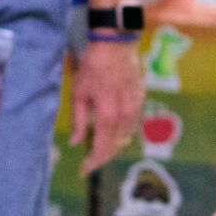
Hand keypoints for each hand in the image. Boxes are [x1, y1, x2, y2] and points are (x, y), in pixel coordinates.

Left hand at [70, 40, 143, 174]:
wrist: (116, 45)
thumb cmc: (92, 66)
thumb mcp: (78, 92)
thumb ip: (78, 120)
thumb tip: (75, 142)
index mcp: (107, 115)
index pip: (102, 148)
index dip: (92, 162)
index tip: (83, 170)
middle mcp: (124, 116)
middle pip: (115, 147)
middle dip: (102, 158)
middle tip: (89, 163)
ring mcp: (135, 109)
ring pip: (125, 138)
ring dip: (112, 147)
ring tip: (98, 150)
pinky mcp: (140, 102)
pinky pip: (131, 126)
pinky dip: (121, 135)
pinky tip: (111, 134)